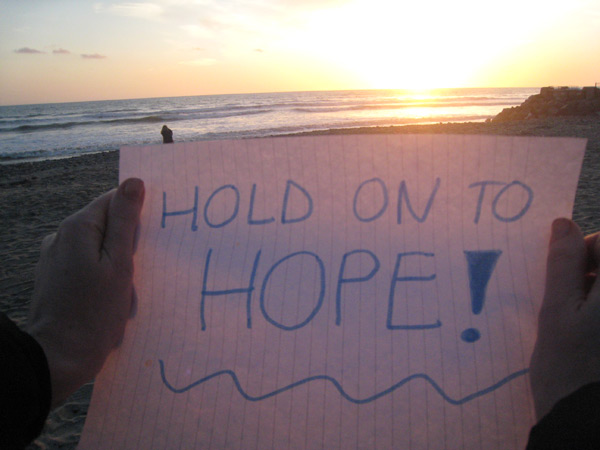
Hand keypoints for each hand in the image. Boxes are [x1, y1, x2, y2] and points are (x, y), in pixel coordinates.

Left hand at [27, 178, 144, 407]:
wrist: (58, 358)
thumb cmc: (95, 313)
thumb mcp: (119, 264)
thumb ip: (125, 221)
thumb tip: (134, 182)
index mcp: (78, 227)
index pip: (114, 200)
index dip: (137, 214)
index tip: (154, 238)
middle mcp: (61, 236)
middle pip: (106, 224)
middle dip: (128, 244)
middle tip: (141, 272)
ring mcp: (55, 257)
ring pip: (98, 246)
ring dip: (117, 263)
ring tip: (125, 294)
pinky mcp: (55, 277)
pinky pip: (87, 264)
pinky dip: (103, 275)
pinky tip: (111, 299)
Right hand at [529, 218, 599, 419]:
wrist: (584, 419)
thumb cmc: (567, 365)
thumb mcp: (557, 310)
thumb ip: (563, 263)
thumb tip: (563, 223)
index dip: (585, 249)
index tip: (565, 275)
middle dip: (589, 272)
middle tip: (567, 299)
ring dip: (592, 291)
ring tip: (575, 318)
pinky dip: (595, 309)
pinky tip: (587, 330)